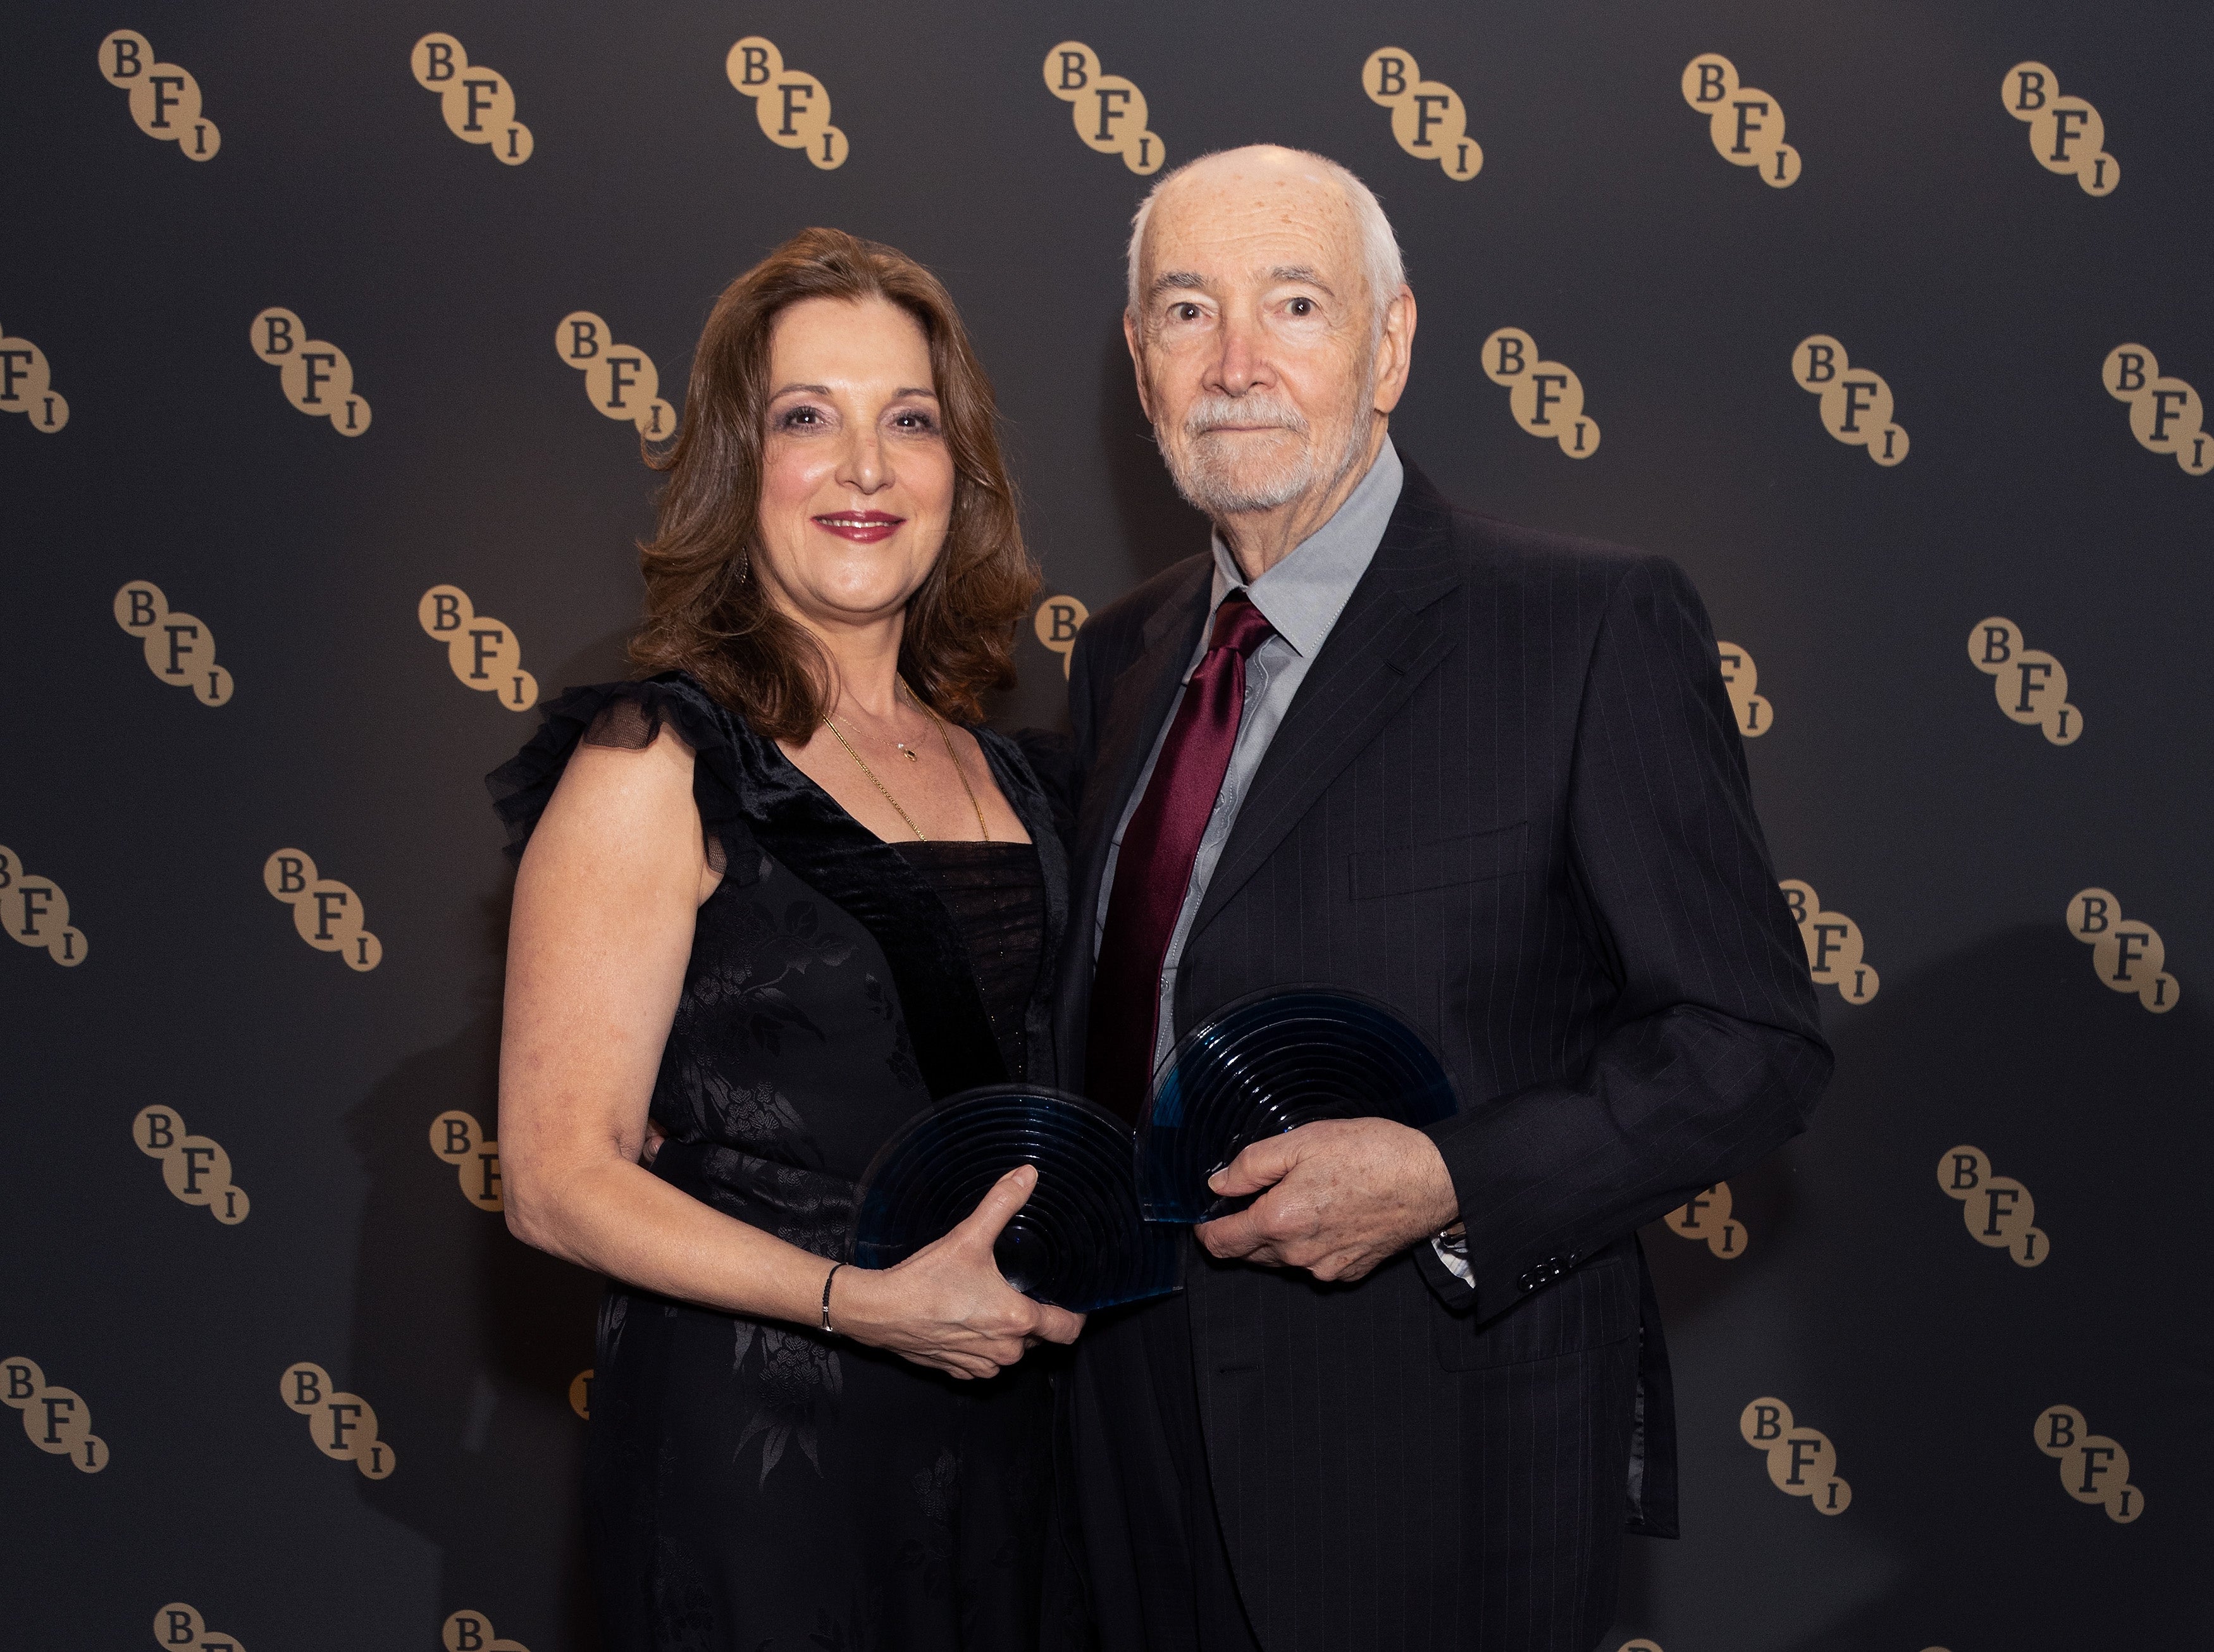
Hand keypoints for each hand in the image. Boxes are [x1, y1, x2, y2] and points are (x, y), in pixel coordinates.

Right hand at [831, 1166, 1086, 1378]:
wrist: (881, 1311)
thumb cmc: (925, 1281)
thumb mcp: (969, 1236)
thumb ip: (1002, 1204)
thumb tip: (1028, 1175)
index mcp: (1017, 1321)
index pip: (1067, 1329)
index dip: (1074, 1314)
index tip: (1071, 1300)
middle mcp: (1005, 1351)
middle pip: (1039, 1339)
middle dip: (1034, 1318)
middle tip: (1020, 1290)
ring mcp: (981, 1365)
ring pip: (1012, 1353)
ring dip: (1007, 1334)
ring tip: (992, 1304)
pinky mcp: (959, 1371)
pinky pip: (985, 1363)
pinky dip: (983, 1346)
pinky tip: (969, 1323)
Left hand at [1196, 1118, 1458, 1282]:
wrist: (1432, 1181)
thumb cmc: (1372, 1155)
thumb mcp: (1302, 1140)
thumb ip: (1252, 1165)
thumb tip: (1219, 1185)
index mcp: (1280, 1221)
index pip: (1222, 1242)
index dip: (1206, 1229)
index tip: (1206, 1215)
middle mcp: (1299, 1254)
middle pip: (1249, 1253)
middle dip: (1243, 1228)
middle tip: (1258, 1194)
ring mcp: (1325, 1268)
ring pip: (1281, 1259)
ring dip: (1277, 1236)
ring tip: (1300, 1197)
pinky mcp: (1349, 1272)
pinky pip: (1313, 1262)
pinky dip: (1309, 1243)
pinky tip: (1328, 1213)